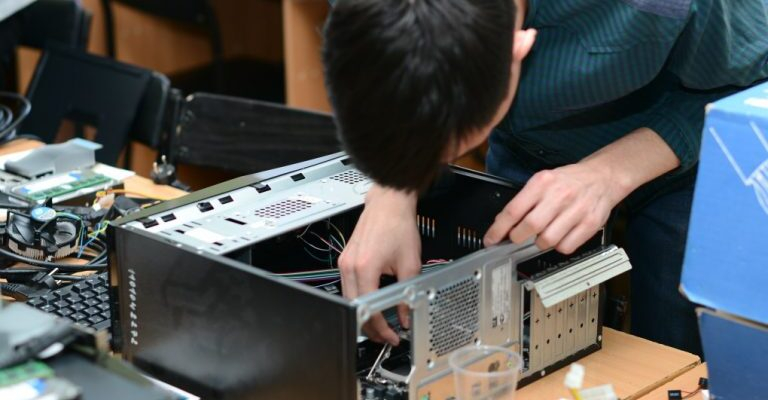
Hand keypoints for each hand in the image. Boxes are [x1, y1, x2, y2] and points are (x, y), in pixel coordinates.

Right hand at [338, 184, 420, 345]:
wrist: (388, 204)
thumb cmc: (398, 225)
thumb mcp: (410, 264)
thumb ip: (407, 294)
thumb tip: (404, 315)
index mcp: (366, 267)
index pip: (368, 309)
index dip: (381, 328)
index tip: (391, 336)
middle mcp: (350, 266)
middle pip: (354, 308)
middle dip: (370, 326)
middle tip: (386, 335)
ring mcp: (345, 262)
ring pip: (348, 299)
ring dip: (363, 313)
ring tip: (380, 322)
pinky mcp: (345, 260)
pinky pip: (348, 287)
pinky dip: (359, 299)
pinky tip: (372, 303)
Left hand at [484, 161, 628, 253]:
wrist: (603, 177)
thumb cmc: (568, 181)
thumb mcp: (542, 181)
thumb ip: (523, 201)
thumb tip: (502, 222)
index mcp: (542, 182)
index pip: (513, 210)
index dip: (498, 229)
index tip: (490, 240)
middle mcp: (559, 195)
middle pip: (529, 227)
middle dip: (517, 238)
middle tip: (516, 238)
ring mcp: (576, 210)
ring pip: (547, 241)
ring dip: (539, 243)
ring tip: (542, 234)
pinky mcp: (590, 224)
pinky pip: (566, 247)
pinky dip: (558, 246)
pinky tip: (560, 236)